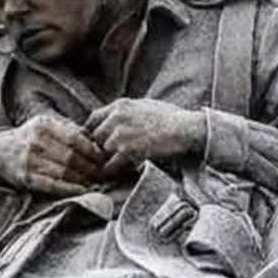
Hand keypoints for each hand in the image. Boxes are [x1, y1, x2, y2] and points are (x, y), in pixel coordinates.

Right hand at [0, 114, 106, 195]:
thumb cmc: (30, 138)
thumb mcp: (47, 125)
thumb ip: (69, 129)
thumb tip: (95, 139)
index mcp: (44, 125)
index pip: (74, 138)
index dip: (91, 150)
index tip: (102, 157)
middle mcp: (35, 141)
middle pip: (70, 157)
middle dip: (89, 166)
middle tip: (102, 172)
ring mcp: (29, 160)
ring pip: (64, 171)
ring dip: (82, 179)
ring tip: (94, 181)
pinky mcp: (26, 177)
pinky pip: (52, 185)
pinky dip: (69, 189)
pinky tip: (82, 190)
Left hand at [85, 98, 206, 176]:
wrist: (184, 128)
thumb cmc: (171, 118)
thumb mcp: (145, 105)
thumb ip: (127, 111)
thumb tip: (119, 117)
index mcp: (120, 105)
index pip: (94, 117)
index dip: (94, 131)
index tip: (99, 141)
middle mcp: (116, 117)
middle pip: (96, 136)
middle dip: (101, 146)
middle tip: (109, 156)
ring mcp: (120, 133)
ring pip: (102, 150)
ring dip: (108, 158)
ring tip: (115, 164)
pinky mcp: (127, 149)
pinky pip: (111, 164)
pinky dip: (113, 170)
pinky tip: (119, 172)